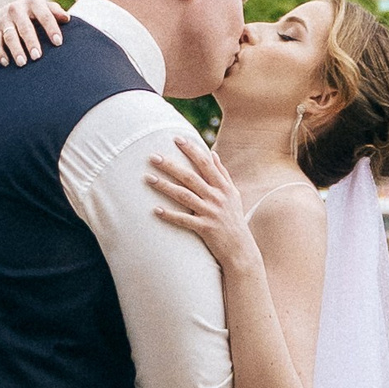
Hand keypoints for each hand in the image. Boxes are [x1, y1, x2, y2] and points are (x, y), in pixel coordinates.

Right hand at [0, 0, 70, 65]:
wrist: (7, 12)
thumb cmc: (35, 14)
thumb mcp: (45, 9)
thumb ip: (55, 12)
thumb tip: (67, 19)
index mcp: (34, 3)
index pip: (45, 15)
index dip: (51, 28)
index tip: (58, 43)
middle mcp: (17, 9)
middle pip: (25, 27)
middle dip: (31, 42)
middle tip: (38, 57)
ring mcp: (4, 19)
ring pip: (9, 36)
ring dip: (16, 50)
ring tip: (23, 63)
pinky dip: (0, 53)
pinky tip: (6, 63)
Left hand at [145, 137, 257, 272]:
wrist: (241, 248)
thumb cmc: (234, 219)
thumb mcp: (233, 194)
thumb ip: (222, 174)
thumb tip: (212, 153)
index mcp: (223, 187)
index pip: (205, 163)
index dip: (191, 150)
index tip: (177, 139)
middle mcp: (217, 197)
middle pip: (190, 177)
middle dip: (171, 165)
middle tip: (152, 156)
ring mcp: (210, 213)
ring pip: (184, 196)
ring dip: (165, 186)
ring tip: (148, 178)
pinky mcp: (205, 228)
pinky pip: (184, 220)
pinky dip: (170, 215)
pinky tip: (155, 210)